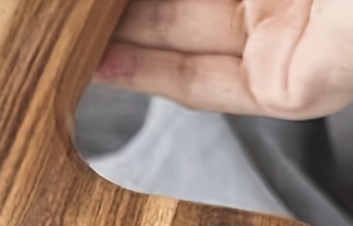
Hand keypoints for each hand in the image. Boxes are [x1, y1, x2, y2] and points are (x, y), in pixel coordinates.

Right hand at [94, 0, 352, 117]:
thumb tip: (129, 3)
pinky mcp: (283, 90)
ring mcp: (280, 45)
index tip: (83, 1)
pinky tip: (104, 65)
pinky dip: (149, 77)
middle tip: (69, 17)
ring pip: (183, 48)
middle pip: (177, 13)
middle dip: (118, 14)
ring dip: (121, 45)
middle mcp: (277, 0)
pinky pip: (205, 86)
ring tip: (69, 42)